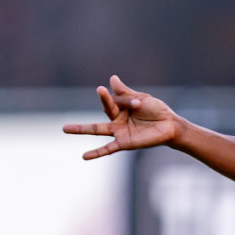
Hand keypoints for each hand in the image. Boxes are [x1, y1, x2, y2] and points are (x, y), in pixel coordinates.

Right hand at [62, 75, 181, 159]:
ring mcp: (119, 131)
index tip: (138, 102)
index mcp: (121, 107)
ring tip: (64, 128)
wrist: (170, 126)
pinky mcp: (124, 143)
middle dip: (103, 99)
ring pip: (97, 129)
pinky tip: (84, 156)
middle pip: (106, 109)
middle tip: (99, 89)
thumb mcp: (141, 99)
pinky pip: (107, 149)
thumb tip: (112, 78)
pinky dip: (96, 153)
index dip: (127, 100)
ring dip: (81, 129)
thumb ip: (125, 92)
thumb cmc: (157, 111)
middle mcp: (117, 119)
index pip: (117, 99)